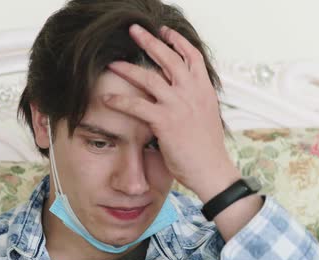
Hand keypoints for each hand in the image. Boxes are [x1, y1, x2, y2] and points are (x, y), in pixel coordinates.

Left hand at [105, 24, 239, 201]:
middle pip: (168, 58)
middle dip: (149, 41)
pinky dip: (120, 100)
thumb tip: (180, 94)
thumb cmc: (207, 148)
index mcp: (204, 89)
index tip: (164, 31)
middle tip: (134, 30)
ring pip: (148, 78)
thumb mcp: (206, 115)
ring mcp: (178, 105)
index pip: (192, 56)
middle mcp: (192, 92)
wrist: (211, 169)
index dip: (177, 41)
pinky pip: (136, 106)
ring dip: (127, 68)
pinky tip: (107, 98)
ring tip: (112, 63)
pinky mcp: (165, 121)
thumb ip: (194, 100)